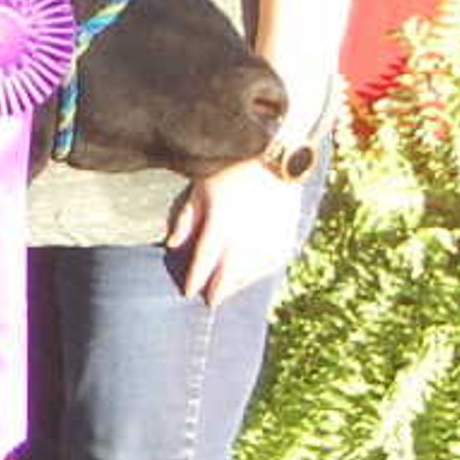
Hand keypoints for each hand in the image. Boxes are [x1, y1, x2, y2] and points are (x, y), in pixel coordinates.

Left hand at [164, 159, 304, 305]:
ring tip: (228, 290)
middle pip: (228, 274)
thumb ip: (185, 218)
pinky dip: (260, 272)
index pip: (204, 261)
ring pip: (251, 272)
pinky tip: (252, 275)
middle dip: (218, 289)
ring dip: (238, 284)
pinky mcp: (286, 235)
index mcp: (220, 224)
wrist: (276, 157)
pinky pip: (272, 262)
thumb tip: (172, 244)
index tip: (188, 292)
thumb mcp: (200, 187)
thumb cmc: (232, 168)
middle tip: (209, 302)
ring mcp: (268, 238)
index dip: (195, 279)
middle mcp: (244, 237)